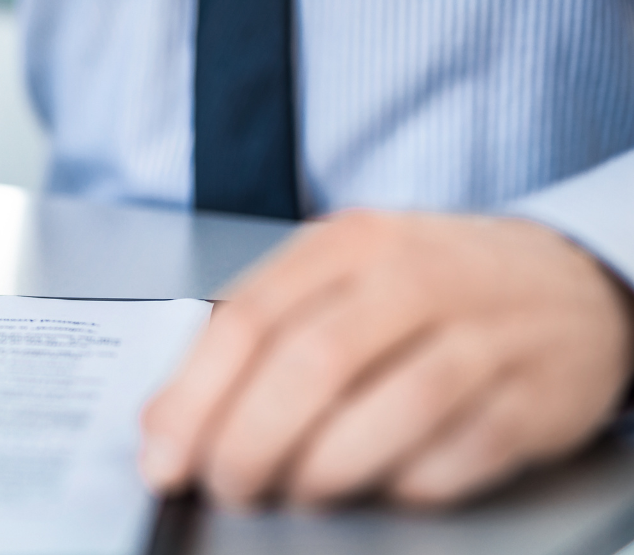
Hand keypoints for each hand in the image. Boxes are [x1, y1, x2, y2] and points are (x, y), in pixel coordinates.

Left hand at [140, 210, 633, 508]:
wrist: (571, 280)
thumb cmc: (430, 286)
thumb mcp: (337, 280)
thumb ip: (250, 338)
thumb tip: (164, 421)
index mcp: (347, 242)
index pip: (246, 320)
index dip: (193, 400)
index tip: (162, 458)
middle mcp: (415, 276)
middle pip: (309, 367)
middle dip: (248, 444)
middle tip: (226, 487)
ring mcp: (484, 334)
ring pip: (388, 412)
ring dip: (322, 471)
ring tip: (294, 492)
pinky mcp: (536, 397)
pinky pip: (457, 456)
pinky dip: (406, 485)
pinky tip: (381, 486)